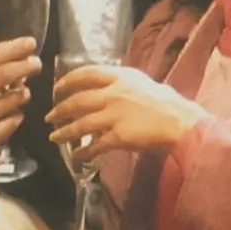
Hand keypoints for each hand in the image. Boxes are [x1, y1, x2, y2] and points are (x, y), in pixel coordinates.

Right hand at [0, 3, 40, 167]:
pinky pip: (11, 123)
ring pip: (12, 101)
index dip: (15, 48)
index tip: (31, 43)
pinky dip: (17, 117)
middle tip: (37, 64)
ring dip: (23, 94)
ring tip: (24, 91)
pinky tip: (14, 114)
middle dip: (26, 67)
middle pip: (4, 75)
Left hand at [48, 61, 204, 156]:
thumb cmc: (166, 102)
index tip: (56, 88)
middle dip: (59, 110)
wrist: (180, 121)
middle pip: (77, 101)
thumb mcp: (141, 82)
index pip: (85, 74)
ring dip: (64, 132)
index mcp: (119, 77)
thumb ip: (120, 83)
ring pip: (81, 124)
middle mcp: (113, 94)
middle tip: (49, 117)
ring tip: (55, 137)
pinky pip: (95, 145)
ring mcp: (115, 115)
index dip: (67, 81)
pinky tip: (77, 155)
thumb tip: (104, 87)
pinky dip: (83, 151)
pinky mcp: (119, 136)